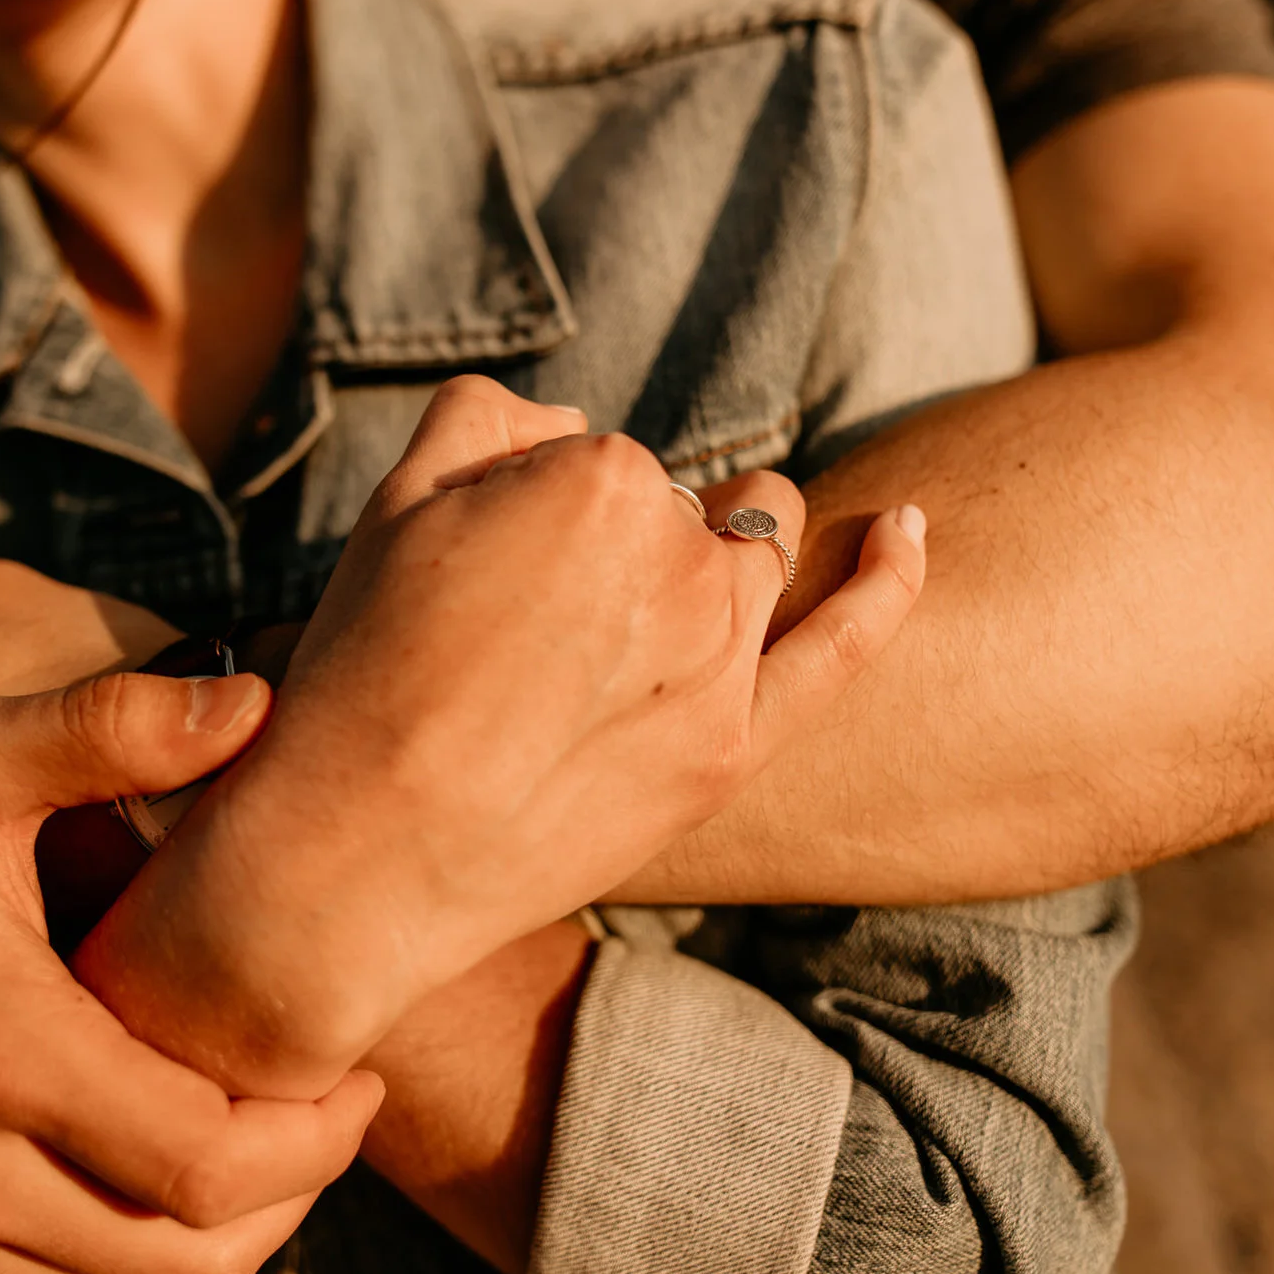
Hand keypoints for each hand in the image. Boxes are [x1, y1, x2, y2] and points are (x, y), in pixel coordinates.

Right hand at [0, 678, 383, 1273]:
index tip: (352, 1073)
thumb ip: (110, 725)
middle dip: (288, 1200)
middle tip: (322, 1117)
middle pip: (182, 1264)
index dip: (314, 1138)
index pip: (205, 1165)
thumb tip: (254, 695)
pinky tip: (148, 1210)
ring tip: (253, 1155)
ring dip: (211, 1254)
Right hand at [78, 376, 928, 1095]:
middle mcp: (683, 555)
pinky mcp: (737, 745)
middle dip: (610, 550)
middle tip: (520, 636)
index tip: (474, 584)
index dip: (529, 519)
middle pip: (672, 513)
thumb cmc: (364, 671)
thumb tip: (569, 431)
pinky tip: (910, 529)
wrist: (364, 852)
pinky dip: (891, 577)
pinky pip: (848, 641)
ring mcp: (724, 655)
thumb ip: (491, 421)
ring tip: (624, 625)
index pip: (595, 462)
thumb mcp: (395, 505)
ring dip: (707, 563)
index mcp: (600, 476)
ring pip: (747, 558)